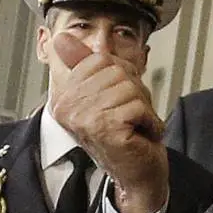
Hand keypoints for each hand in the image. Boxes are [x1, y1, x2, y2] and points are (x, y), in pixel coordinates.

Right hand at [51, 32, 168, 212]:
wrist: (138, 175)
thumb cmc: (126, 136)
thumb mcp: (105, 95)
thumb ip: (87, 66)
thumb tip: (62, 37)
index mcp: (63, 96)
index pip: (100, 59)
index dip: (123, 77)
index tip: (121, 102)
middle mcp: (66, 107)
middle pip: (117, 72)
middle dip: (136, 93)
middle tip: (132, 117)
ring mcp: (84, 118)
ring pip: (129, 88)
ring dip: (144, 108)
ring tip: (136, 126)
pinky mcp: (104, 129)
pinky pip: (138, 106)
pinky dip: (150, 121)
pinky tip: (142, 135)